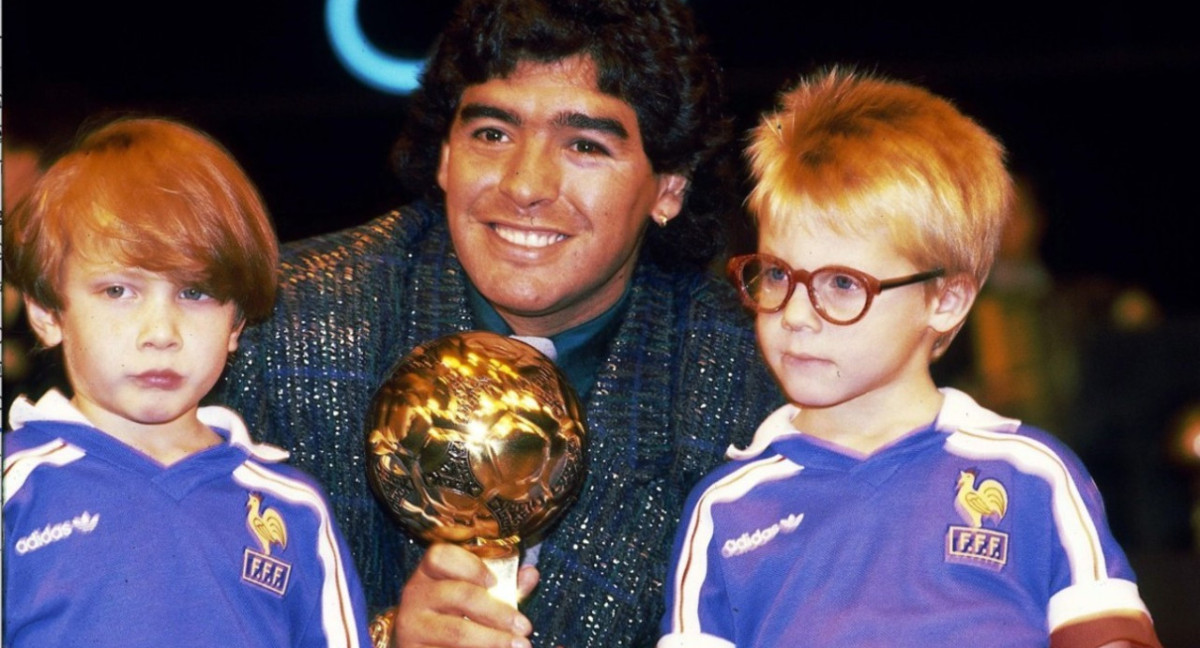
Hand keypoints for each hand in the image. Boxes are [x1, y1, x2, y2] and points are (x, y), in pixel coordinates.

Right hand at [392, 543, 539, 647]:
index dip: (470, 566)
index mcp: (429, 571)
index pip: (441, 556)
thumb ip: (505, 584)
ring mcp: (412, 625)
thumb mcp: (476, 592)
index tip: (495, 581)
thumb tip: (531, 574)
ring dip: (493, 639)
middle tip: (525, 627)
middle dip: (497, 612)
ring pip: (456, 631)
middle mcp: (415, 594)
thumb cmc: (455, 612)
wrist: (422, 644)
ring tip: (519, 645)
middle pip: (459, 595)